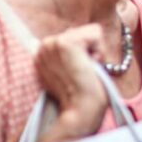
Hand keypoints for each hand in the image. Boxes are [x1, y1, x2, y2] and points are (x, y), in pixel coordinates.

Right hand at [34, 24, 110, 141]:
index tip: (76, 74)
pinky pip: (96, 33)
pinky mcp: (66, 43)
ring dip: (95, 52)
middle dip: (89, 51)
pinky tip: (91, 67)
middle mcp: (44, 45)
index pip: (74, 37)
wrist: (80, 109)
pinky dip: (100, 51)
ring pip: (90, 32)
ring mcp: (53, 43)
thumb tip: (64, 33)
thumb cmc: (78, 97)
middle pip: (82, 32)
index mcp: (42, 52)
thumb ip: (64, 56)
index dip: (82, 55)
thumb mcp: (66, 74)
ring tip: (86, 71)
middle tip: (83, 73)